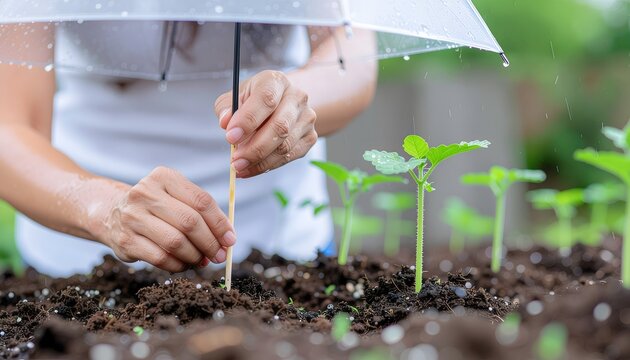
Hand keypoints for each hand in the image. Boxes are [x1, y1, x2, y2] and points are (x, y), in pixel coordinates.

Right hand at [101, 167, 234, 271]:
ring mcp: (132, 216)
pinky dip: (178, 265)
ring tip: (201, 260)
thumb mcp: (176, 197)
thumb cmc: (156, 207)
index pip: (201, 201)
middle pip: (189, 222)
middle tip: (219, 255)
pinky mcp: (125, 240)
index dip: (220, 224)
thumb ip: (202, 212)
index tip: (230, 240)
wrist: (111, 212)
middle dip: (210, 243)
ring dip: (195, 256)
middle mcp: (145, 193)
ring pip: (175, 242)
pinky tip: (184, 264)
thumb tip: (227, 239)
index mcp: (164, 177)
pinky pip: (161, 258)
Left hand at [214, 70, 317, 177]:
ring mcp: (307, 118)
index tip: (230, 136)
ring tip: (239, 166)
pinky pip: (289, 157)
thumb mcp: (235, 97)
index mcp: (276, 81)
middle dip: (255, 147)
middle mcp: (297, 97)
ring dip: (260, 161)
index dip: (248, 120)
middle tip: (235, 159)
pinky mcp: (310, 137)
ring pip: (285, 146)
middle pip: (280, 126)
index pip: (266, 100)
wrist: (280, 103)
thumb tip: (225, 122)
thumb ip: (226, 108)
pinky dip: (268, 166)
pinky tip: (251, 168)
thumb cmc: (254, 100)